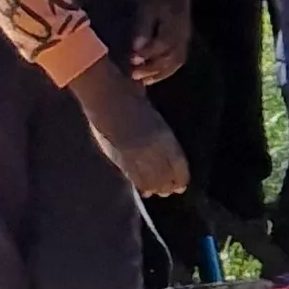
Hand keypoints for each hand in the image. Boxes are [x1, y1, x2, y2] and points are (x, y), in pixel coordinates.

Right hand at [66, 63, 189, 198]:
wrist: (106, 97)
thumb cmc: (128, 95)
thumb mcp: (150, 112)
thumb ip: (158, 130)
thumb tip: (164, 140)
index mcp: (163, 135)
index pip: (177, 163)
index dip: (181, 176)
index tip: (183, 184)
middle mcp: (152, 148)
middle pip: (165, 174)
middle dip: (169, 184)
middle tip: (172, 191)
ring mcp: (135, 155)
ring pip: (150, 178)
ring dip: (156, 187)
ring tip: (159, 193)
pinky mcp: (120, 158)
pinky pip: (133, 177)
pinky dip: (140, 185)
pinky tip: (144, 192)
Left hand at [130, 0, 193, 85]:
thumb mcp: (147, 6)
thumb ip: (142, 28)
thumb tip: (136, 49)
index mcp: (175, 22)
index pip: (163, 45)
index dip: (148, 55)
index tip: (131, 61)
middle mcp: (183, 34)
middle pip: (171, 58)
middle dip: (152, 69)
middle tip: (133, 75)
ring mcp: (185, 38)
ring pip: (175, 62)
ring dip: (158, 73)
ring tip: (141, 81)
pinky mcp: (183, 41)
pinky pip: (177, 60)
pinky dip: (164, 71)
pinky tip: (150, 77)